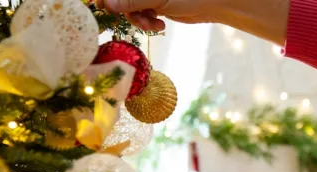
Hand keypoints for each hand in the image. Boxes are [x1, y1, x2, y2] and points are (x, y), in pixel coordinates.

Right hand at [95, 0, 215, 30]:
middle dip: (127, 10)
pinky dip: (147, 21)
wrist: (213, 3)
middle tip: (138, 19)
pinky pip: (141, 13)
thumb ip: (131, 1)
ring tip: (153, 23)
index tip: (102, 6)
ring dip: (139, 19)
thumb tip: (106, 4)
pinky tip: (160, 24)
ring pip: (130, 7)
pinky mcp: (156, 3)